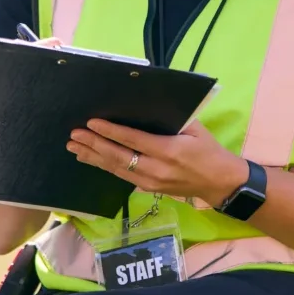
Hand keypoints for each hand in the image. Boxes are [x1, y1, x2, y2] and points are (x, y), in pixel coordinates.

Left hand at [67, 119, 248, 207]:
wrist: (219, 183)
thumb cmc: (209, 151)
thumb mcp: (196, 130)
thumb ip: (174, 119)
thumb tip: (148, 105)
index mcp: (169, 151)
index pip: (133, 140)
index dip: (110, 132)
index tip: (92, 123)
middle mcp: (156, 169)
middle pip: (118, 156)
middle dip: (94, 145)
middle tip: (75, 135)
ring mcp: (150, 182)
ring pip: (115, 169)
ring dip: (93, 157)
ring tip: (74, 148)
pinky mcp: (148, 188)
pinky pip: (121, 176)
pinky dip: (103, 166)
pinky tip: (90, 160)